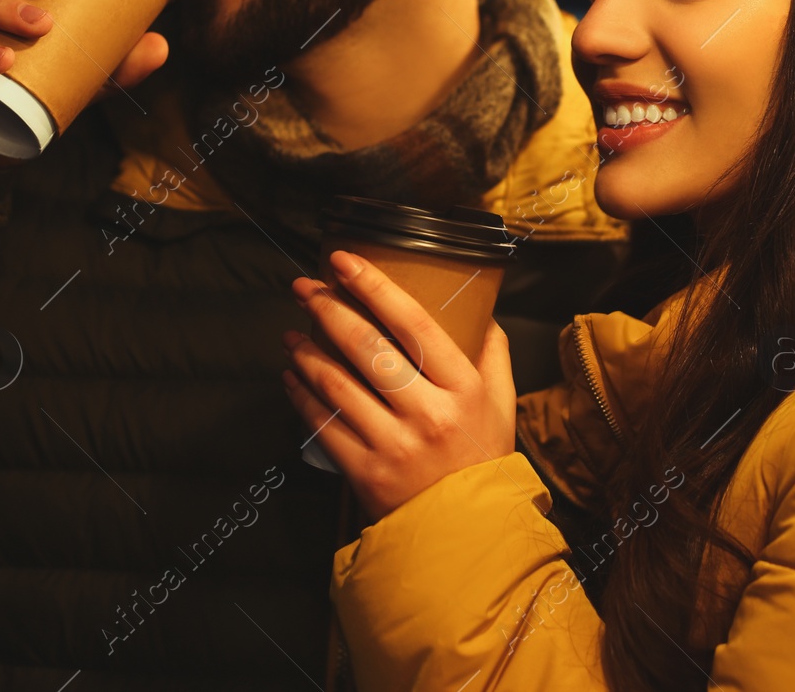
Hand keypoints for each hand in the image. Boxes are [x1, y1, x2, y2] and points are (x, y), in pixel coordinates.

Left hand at [282, 250, 515, 520]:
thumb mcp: (502, 402)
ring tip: (292, 332)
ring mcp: (395, 445)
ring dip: (307, 351)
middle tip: (304, 288)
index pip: (414, 323)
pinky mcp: (366, 473)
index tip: (343, 260)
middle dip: (329, 309)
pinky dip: (302, 396)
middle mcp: (429, 413)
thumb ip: (492, 352)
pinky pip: (323, 425)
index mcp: (463, 388)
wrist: (469, 534)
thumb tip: (480, 308)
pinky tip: (292, 376)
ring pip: (338, 384)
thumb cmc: (483, 459)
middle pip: (368, 347)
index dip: (374, 286)